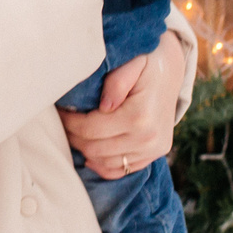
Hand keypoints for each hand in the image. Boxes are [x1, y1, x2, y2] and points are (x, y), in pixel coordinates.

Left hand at [61, 28, 191, 175]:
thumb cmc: (147, 62)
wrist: (173, 71)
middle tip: (62, 122)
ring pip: (106, 163)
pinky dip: (103, 165)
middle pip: (95, 149)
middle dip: (73, 137)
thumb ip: (116, 82)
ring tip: (74, 133)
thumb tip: (104, 106)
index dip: (69, 123)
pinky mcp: (156, 153)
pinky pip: (123, 170)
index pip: (90, 129)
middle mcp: (148, 138)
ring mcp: (154, 149)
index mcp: (140, 115)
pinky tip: (90, 152)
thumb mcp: (132, 62)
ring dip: (86, 151)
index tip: (59, 112)